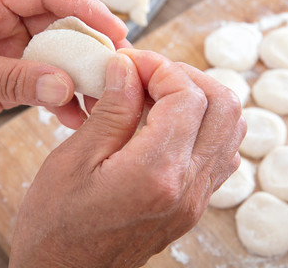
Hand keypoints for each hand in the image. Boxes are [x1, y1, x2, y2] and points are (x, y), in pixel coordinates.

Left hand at [0, 0, 128, 177]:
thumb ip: (12, 79)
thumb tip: (65, 84)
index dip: (83, 5)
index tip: (113, 29)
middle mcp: (0, 22)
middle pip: (58, 24)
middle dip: (89, 45)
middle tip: (118, 67)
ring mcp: (6, 54)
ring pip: (56, 58)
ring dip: (79, 77)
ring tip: (103, 97)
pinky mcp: (7, 83)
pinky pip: (44, 87)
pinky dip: (62, 101)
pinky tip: (75, 117)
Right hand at [9, 50, 244, 267]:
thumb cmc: (56, 225)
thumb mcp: (73, 159)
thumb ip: (111, 110)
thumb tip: (129, 68)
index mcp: (156, 173)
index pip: (188, 96)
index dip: (160, 67)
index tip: (130, 62)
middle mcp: (187, 187)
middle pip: (224, 107)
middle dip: (186, 77)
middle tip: (146, 74)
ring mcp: (195, 199)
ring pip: (230, 129)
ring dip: (198, 99)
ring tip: (154, 96)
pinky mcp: (192, 205)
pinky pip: (219, 154)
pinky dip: (201, 127)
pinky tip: (164, 125)